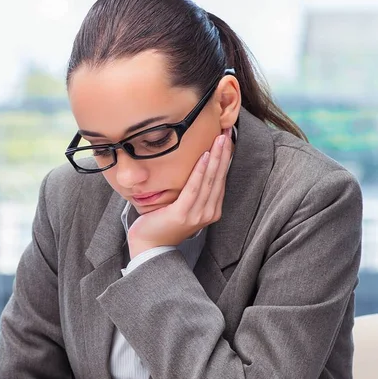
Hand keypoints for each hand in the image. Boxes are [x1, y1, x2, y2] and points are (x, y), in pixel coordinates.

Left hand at [127, 129, 232, 258]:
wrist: (149, 246)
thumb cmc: (163, 224)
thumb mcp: (184, 207)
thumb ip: (193, 193)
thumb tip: (197, 168)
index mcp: (211, 211)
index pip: (221, 180)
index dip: (226, 158)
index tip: (228, 138)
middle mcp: (208, 213)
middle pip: (219, 178)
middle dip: (224, 153)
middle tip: (228, 132)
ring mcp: (197, 215)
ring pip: (209, 180)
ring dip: (216, 157)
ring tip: (220, 139)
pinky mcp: (183, 214)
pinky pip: (194, 188)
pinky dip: (200, 171)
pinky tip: (205, 156)